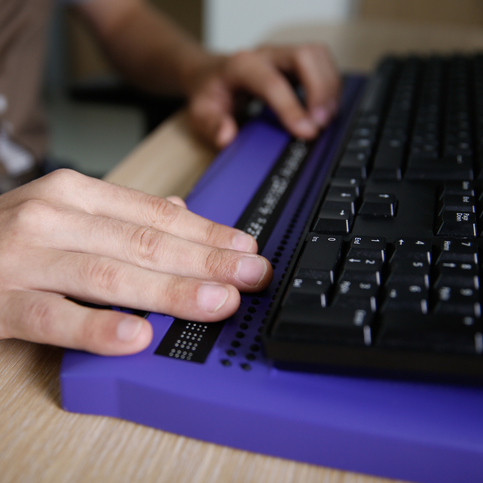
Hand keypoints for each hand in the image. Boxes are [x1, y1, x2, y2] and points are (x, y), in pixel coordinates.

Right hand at [0, 170, 271, 354]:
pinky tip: (137, 336)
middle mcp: (55, 218)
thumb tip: (180, 211)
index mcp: (77, 194)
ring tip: (217, 302)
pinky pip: (54, 317)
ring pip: (111, 276)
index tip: (245, 250)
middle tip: (250, 276)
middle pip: (145, 243)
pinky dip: (97, 327)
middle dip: (206, 262)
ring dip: (171, 291)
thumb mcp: (67, 210)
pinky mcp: (1, 301)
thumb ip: (124, 213)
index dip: (207, 233)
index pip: (157, 214)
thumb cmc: (11, 233)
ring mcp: (26, 259)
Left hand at [187, 44, 340, 147]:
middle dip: (320, 90)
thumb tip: (227, 137)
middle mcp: (266, 55)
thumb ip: (211, 126)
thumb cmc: (210, 94)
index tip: (306, 132)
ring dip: (330, 88)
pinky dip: (330, 87)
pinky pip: (322, 66)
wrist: (212, 77)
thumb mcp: (200, 114)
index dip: (292, 108)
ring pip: (319, 57)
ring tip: (326, 119)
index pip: (273, 83)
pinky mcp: (296, 64)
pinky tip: (325, 110)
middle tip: (321, 123)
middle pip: (305, 56)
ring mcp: (283, 57)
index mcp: (242, 66)